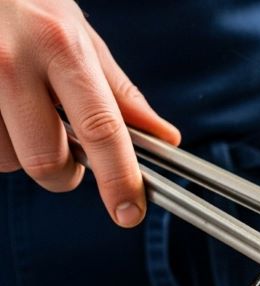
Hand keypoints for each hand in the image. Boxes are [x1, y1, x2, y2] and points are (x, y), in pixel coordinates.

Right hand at [0, 0, 179, 226]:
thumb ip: (118, 91)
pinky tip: (1, 112)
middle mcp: (12, 63)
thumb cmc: (27, 6)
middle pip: (47, 159)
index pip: (100, 129)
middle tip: (67, 155)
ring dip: (20, 154)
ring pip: (5, 160)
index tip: (129, 212)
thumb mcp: (77, 35)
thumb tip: (165, 138)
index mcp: (60, 47)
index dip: (118, 178)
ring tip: (21, 116)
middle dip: (64, 174)